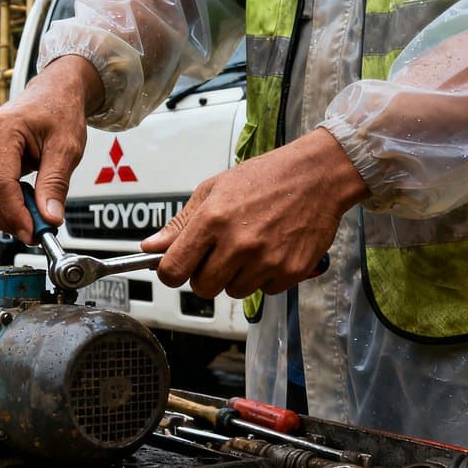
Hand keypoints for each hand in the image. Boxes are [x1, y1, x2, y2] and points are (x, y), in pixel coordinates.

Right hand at [0, 55, 103, 244]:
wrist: (51, 96)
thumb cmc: (58, 113)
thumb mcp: (67, 147)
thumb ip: (55, 184)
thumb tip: (49, 218)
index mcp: (0, 128)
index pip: (0, 184)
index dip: (16, 214)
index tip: (34, 232)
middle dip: (7, 220)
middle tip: (34, 231)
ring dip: (2, 215)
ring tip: (31, 213)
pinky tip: (20, 201)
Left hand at [140, 128, 370, 297]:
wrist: (317, 175)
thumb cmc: (264, 178)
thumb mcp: (213, 190)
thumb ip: (180, 223)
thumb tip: (151, 246)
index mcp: (212, 220)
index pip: (173, 270)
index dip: (170, 273)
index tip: (175, 268)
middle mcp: (238, 243)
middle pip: (202, 288)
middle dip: (205, 276)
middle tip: (218, 255)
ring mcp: (266, 260)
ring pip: (234, 291)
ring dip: (236, 276)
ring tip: (249, 246)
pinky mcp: (291, 271)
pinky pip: (265, 290)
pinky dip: (265, 277)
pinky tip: (271, 250)